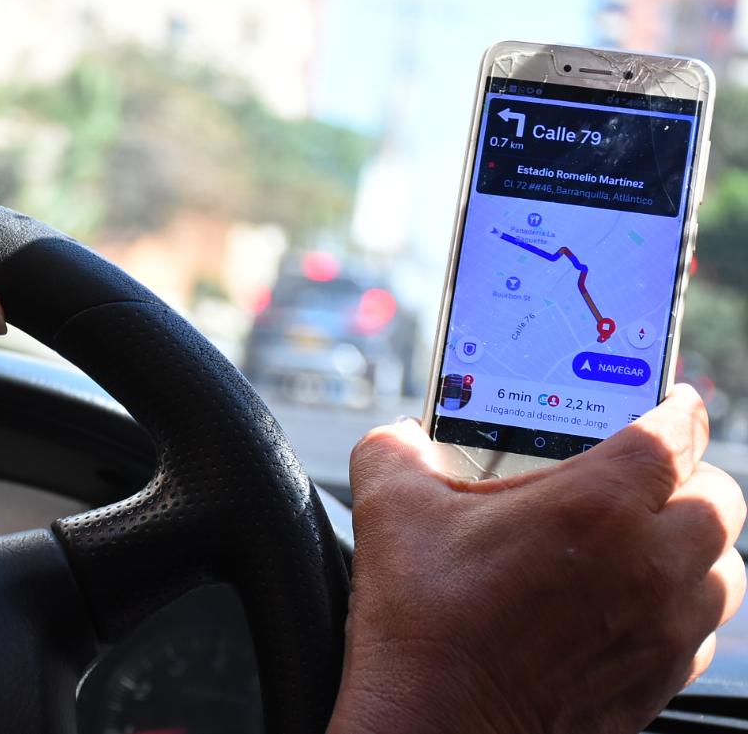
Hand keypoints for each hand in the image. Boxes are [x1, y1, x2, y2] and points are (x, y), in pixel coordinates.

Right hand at [330, 384, 745, 733]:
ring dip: (694, 543)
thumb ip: (396, 449)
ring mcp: (663, 626)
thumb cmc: (421, 623)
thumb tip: (400, 434)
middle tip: (643, 476)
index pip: (677, 434)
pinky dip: (682, 603)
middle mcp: (648, 562)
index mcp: (595, 505)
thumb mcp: (390, 509)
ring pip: (726, 565)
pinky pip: (705, 627)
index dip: (678, 409)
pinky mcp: (660, 677)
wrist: (436, 726)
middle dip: (688, 477)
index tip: (671, 403)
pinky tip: (631, 600)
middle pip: (719, 498)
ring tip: (645, 538)